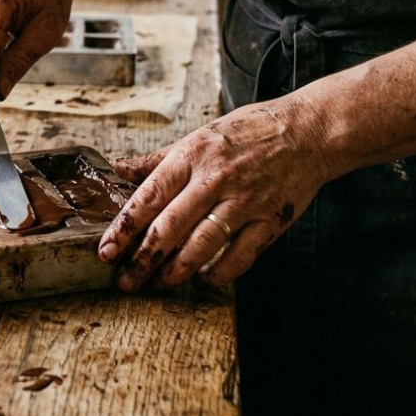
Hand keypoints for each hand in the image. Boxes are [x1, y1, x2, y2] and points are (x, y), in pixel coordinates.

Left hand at [100, 99, 336, 290]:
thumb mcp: (199, 135)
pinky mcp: (270, 220)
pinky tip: (205, 279)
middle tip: (124, 281)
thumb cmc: (249, 131)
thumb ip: (158, 159)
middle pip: (170, 228)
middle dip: (142, 260)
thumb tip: (118, 170)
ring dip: (176, 271)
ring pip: (202, 247)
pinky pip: (240, 257)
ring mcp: (244, 202)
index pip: (149, 197)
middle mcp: (215, 179)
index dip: (124, 228)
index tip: (106, 251)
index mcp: (193, 155)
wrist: (308, 131)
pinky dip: (220, 274)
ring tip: (158, 283)